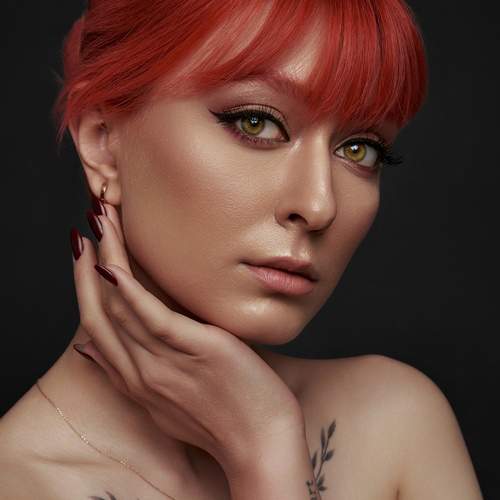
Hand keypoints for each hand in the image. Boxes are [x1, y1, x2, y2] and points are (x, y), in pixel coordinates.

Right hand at [70, 196, 303, 471]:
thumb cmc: (220, 419)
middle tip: (89, 223)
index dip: (83, 289)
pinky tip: (116, 267)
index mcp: (134, 382)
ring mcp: (164, 364)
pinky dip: (132, 292)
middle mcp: (140, 372)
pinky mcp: (197, 350)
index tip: (84, 257)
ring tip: (103, 220)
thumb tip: (92, 352)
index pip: (96, 328)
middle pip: (100, 312)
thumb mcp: (161, 404)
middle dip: (86, 265)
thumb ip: (130, 375)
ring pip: (121, 307)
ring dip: (108, 259)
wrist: (259, 445)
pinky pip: (154, 319)